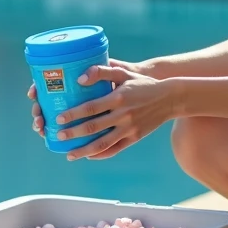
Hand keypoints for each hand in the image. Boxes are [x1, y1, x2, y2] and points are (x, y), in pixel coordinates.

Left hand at [50, 65, 180, 160]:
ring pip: (102, 143)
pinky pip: (115, 149)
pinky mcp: (134, 138)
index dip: (73, 114)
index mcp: (118, 98)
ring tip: (69, 155)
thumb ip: (102, 72)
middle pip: (93, 127)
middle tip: (58, 136)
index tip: (58, 118)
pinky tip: (89, 156)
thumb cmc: (143, 84)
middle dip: (73, 133)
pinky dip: (101, 154)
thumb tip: (80, 78)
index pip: (90, 108)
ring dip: (84, 150)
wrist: (170, 98)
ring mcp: (129, 129)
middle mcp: (123, 115)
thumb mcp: (124, 73)